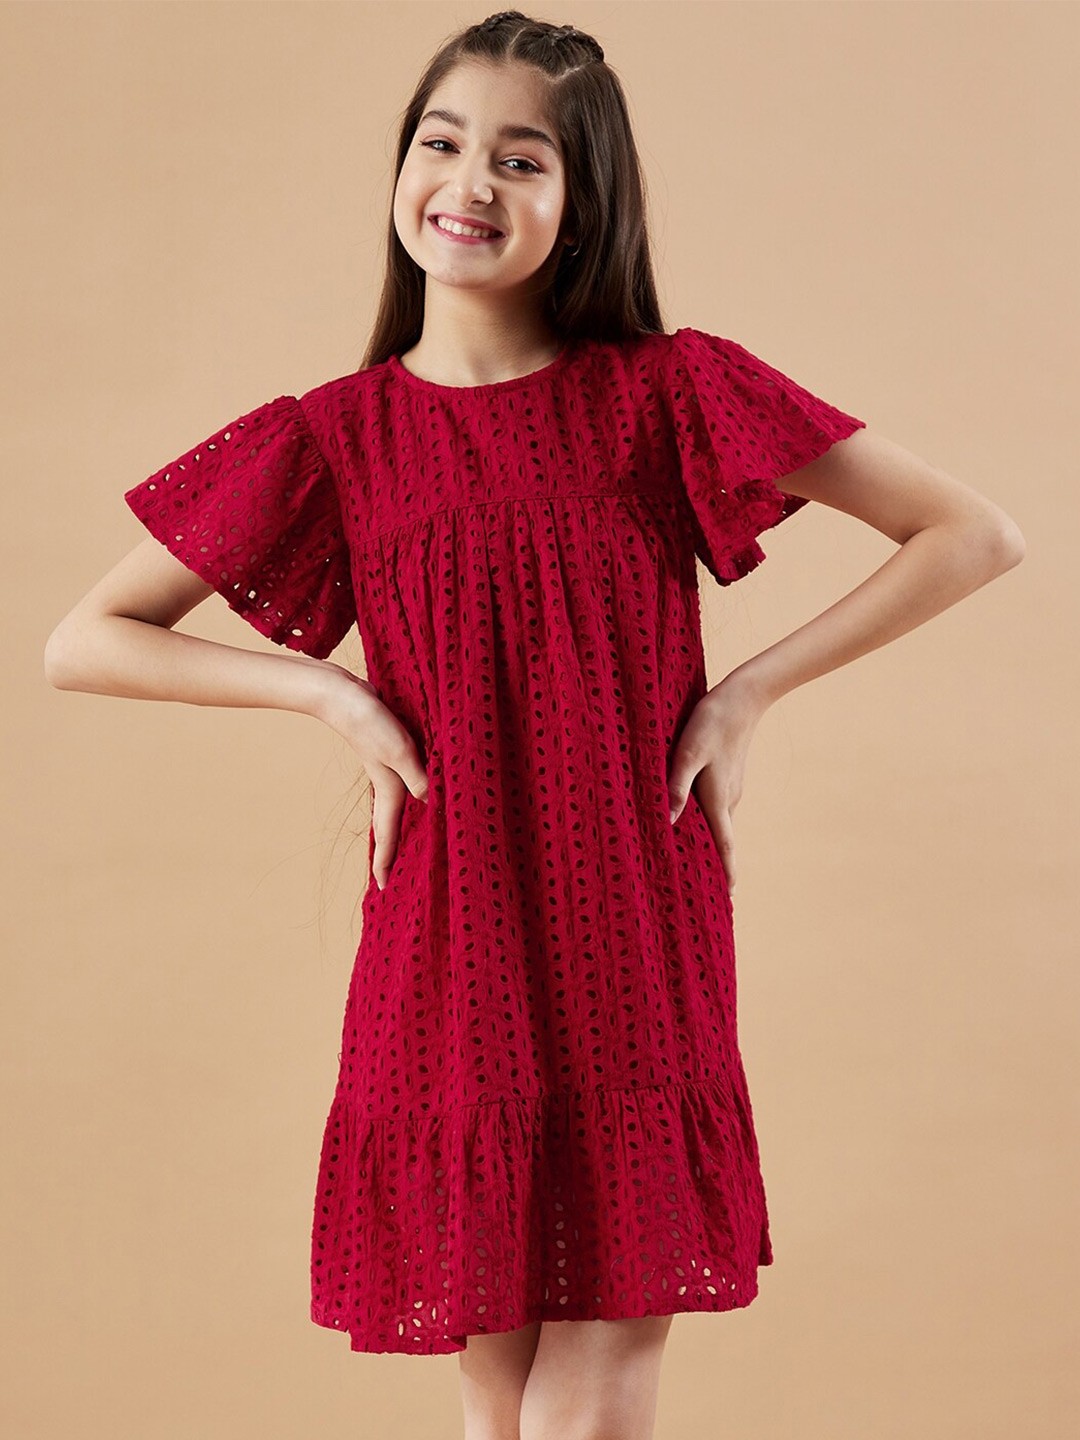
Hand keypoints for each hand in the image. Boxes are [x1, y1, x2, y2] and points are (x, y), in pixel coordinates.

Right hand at [314, 665, 429, 889]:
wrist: (342, 695)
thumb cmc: (370, 722)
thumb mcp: (400, 751)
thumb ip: (418, 777)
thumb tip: (432, 802)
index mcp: (390, 788)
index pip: (389, 834)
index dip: (387, 861)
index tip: (383, 888)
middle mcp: (388, 782)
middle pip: (392, 825)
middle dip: (393, 851)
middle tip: (394, 875)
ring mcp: (388, 768)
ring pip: (398, 805)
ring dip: (401, 824)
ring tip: (409, 843)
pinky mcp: (391, 750)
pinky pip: (403, 782)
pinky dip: (410, 794)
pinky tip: (418, 791)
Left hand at [666, 675, 769, 893]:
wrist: (742, 697)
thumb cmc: (711, 723)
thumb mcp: (688, 753)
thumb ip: (677, 786)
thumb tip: (669, 821)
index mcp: (719, 799)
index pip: (725, 845)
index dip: (727, 871)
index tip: (729, 897)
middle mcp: (728, 799)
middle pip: (722, 839)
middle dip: (716, 864)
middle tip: (706, 890)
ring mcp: (730, 788)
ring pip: (718, 823)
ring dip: (710, 842)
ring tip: (694, 861)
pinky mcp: (727, 777)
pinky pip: (717, 808)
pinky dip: (707, 821)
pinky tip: (692, 820)